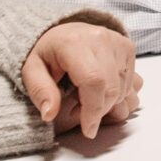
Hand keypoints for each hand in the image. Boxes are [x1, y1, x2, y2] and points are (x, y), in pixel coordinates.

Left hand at [22, 21, 141, 138]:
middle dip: (100, 111)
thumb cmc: (46, 52)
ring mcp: (117, 41)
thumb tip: (49, 114)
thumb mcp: (30, 70)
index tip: (88, 130)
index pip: (93, 81)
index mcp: (74, 43)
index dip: (93, 110)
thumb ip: (40, 91)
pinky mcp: (127, 47)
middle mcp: (100, 38)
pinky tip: (101, 92)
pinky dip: (118, 93)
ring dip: (109, 103)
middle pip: (112, 87)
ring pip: (123, 86)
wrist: (62, 30)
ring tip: (87, 101)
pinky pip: (130, 80)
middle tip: (82, 116)